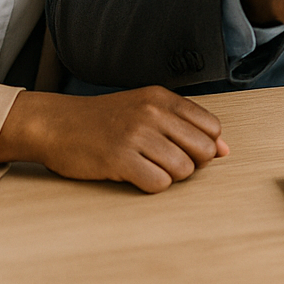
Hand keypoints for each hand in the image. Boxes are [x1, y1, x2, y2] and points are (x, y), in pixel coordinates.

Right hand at [0, 86, 227, 192]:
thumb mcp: (146, 109)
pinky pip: (158, 183)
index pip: (212, 127)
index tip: (187, 150)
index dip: (205, 145)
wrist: (57, 124)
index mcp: (162, 98)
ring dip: (171, 176)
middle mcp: (152, 113)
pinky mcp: (119, 159)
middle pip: (203, 150)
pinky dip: (153, 185)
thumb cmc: (105, 119)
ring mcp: (135, 135)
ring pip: (183, 169)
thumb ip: (186, 125)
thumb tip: (226, 150)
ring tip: (151, 168)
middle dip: (193, 163)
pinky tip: (137, 175)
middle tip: (168, 161)